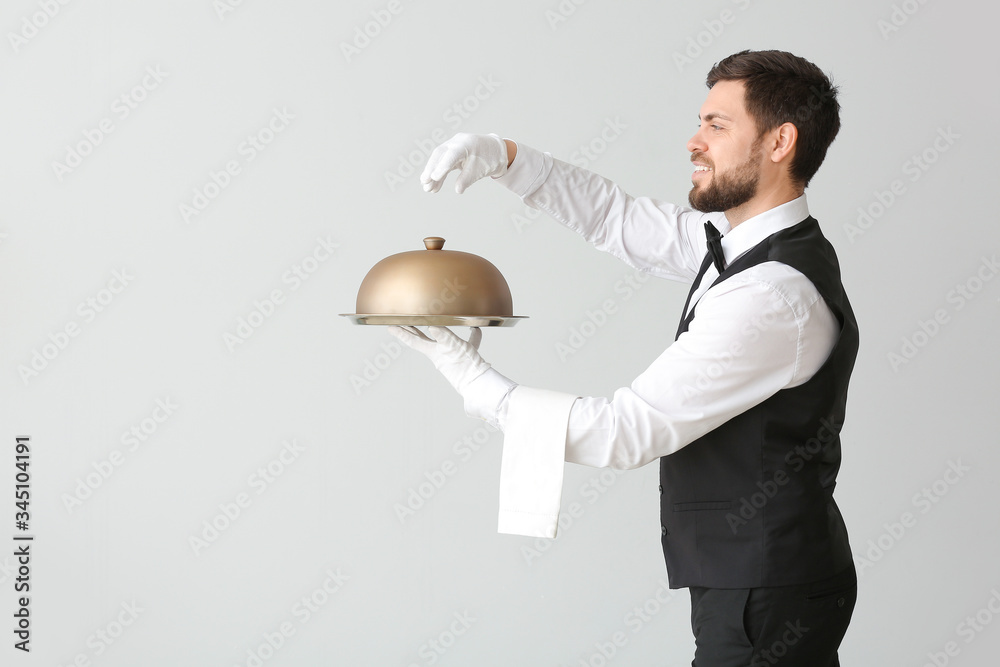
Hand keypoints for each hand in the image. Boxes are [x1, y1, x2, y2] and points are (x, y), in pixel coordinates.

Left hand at [388, 325, 515, 424]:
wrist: (479, 383)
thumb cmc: (465, 367)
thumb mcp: (452, 348)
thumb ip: (443, 336)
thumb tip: (432, 325)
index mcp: (433, 352)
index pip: (413, 340)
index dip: (401, 333)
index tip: (390, 327)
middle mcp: (439, 354)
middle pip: (421, 339)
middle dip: (411, 330)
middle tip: (401, 322)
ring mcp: (451, 356)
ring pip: (442, 340)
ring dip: (437, 330)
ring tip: (433, 322)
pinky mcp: (465, 357)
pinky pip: (467, 343)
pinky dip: (471, 336)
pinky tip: (475, 329)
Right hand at [420, 133, 508, 193]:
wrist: (495, 151)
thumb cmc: (489, 159)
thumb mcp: (480, 170)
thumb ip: (467, 179)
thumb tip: (457, 190)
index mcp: (466, 143)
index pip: (452, 154)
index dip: (442, 166)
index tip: (434, 177)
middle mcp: (457, 142)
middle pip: (440, 155)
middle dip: (431, 169)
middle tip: (424, 183)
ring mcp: (453, 146)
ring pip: (439, 160)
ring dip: (432, 174)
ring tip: (427, 189)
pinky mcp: (452, 153)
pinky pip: (442, 164)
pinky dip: (439, 175)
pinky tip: (434, 186)